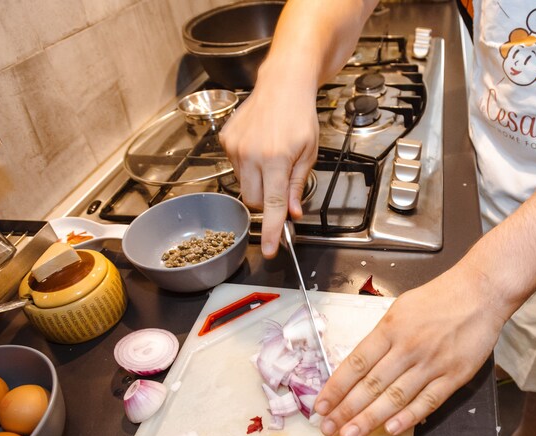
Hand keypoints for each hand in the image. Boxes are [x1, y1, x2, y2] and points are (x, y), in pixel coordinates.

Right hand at [220, 79, 319, 257]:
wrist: (282, 84)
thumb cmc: (300, 116)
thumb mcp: (309, 153)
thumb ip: (298, 185)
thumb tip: (293, 213)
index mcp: (276, 159)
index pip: (273, 205)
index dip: (272, 230)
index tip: (270, 250)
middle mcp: (252, 154)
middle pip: (255, 201)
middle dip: (268, 200)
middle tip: (281, 182)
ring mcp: (235, 147)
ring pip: (244, 186)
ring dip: (258, 182)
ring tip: (271, 158)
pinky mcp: (226, 141)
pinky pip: (235, 168)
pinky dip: (248, 166)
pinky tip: (259, 148)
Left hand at [314, 261, 506, 435]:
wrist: (480, 293)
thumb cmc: (438, 299)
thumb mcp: (399, 310)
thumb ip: (381, 338)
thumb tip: (359, 367)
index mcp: (390, 329)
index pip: (356, 363)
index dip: (336, 387)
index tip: (321, 405)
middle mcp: (408, 348)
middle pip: (371, 385)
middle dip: (346, 410)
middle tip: (329, 429)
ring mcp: (432, 364)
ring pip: (395, 397)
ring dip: (370, 419)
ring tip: (350, 435)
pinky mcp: (455, 376)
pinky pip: (428, 401)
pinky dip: (408, 417)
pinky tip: (390, 430)